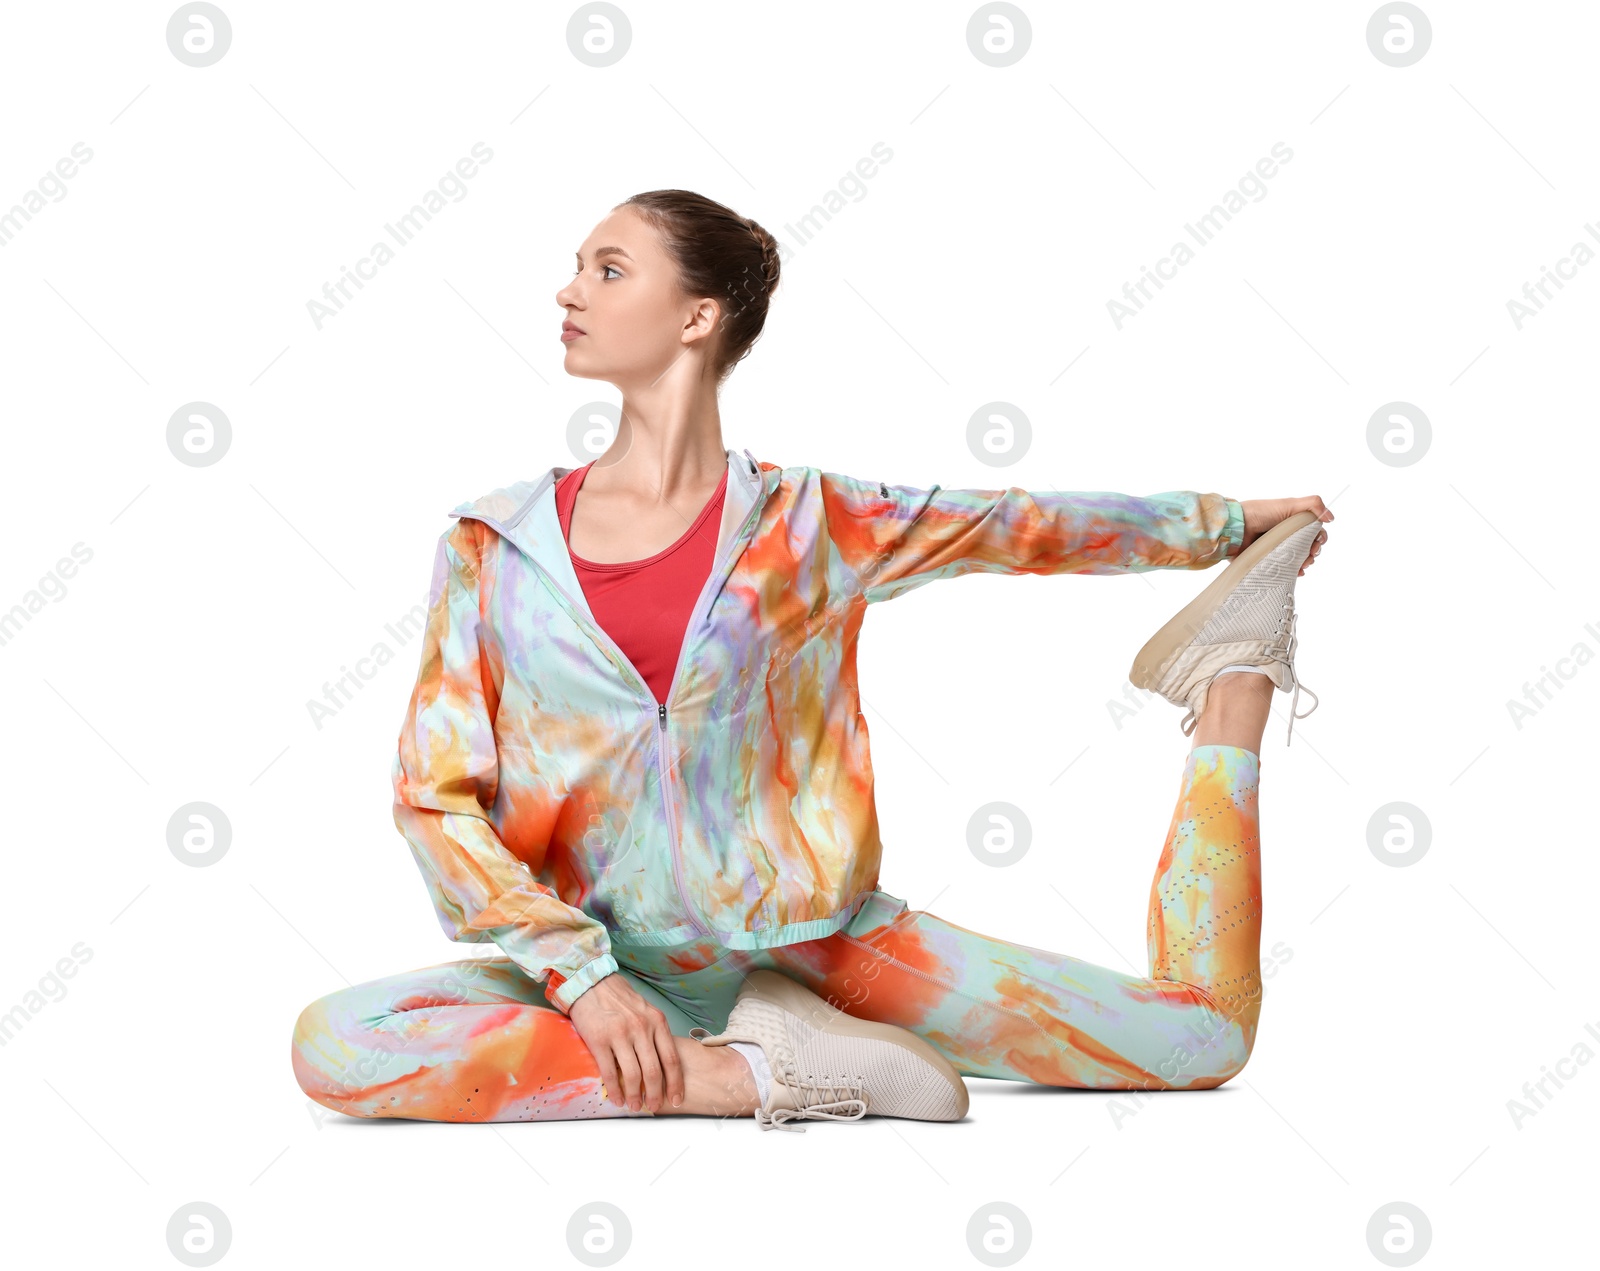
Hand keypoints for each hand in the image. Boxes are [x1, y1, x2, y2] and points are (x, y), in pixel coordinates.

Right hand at [567, 972, 684, 1112]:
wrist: (591, 984)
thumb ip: (655, 1034)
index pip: (672, 1059)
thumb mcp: (646, 1011)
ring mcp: (620, 1034)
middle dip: (655, 1094)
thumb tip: (663, 1066)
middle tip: (653, 1106)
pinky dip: (615, 1090)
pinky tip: (616, 1099)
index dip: (676, 1083)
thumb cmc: (620, 1000)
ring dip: (635, 1096)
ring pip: (633, 1075)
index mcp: (657, 1022)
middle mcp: (641, 1028)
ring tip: (635, 1106)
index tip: (676, 1099)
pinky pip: (610, 1072)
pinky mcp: (599, 1040)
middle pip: (654, 1071)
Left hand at [1236, 496, 1333, 575]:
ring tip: (1303, 565)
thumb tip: (1331, 518)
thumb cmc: (1261, 512)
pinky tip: (1297, 572)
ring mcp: (1277, 548)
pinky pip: (1285, 569)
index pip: (1314, 532)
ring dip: (1306, 562)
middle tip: (1309, 556)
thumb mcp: (1289, 504)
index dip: (1319, 538)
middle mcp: (1287, 535)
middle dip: (1313, 552)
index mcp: (1293, 522)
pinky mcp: (1268, 560)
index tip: (1316, 543)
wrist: (1236, 527)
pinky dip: (1294, 571)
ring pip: (1299, 558)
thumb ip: (1313, 504)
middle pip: (1309, 546)